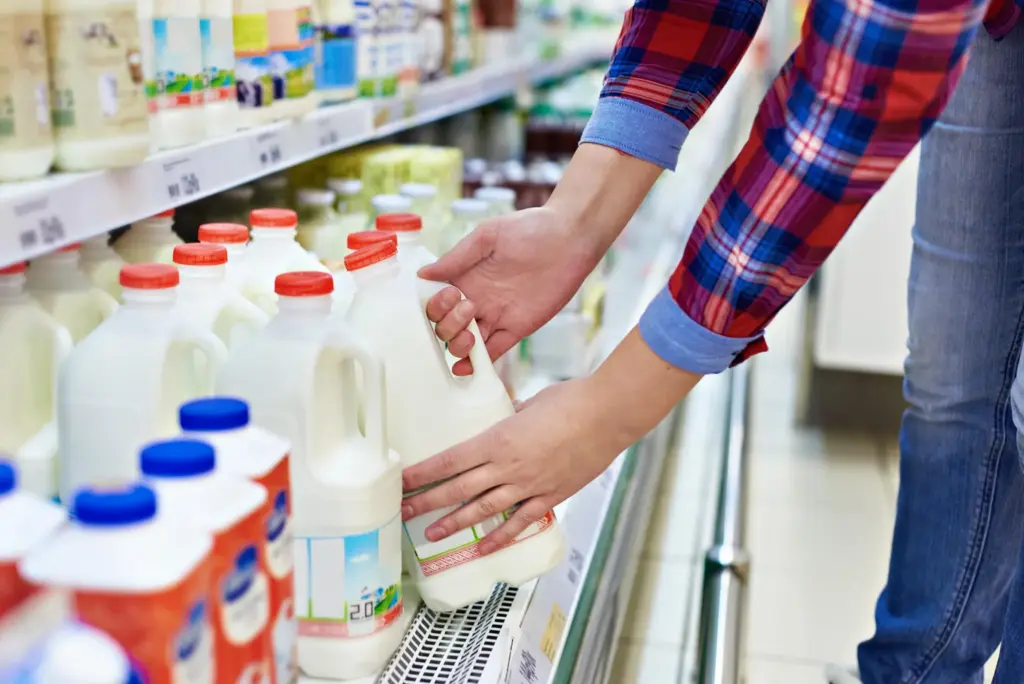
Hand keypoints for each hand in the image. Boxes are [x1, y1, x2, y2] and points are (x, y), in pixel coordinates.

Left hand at [400, 378, 625, 552]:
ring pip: (483, 510)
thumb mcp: (529, 404)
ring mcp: (528, 485)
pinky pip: (520, 522)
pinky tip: (484, 548)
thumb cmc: (571, 402)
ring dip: (455, 523)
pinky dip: (501, 537)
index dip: (423, 474)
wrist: (607, 416)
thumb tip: (503, 418)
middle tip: (403, 511)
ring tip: (432, 533)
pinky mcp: (550, 496)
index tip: (404, 482)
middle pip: (458, 489)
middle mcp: (508, 467)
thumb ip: (510, 416)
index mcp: (498, 440)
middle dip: (427, 502)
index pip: (450, 461)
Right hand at [419, 206, 601, 374]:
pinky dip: (478, 363)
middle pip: (447, 327)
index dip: (437, 306)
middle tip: (468, 306)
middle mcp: (477, 299)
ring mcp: (496, 316)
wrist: (569, 238)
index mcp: (465, 278)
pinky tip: (465, 367)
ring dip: (459, 345)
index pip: (438, 302)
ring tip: (470, 334)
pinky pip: (493, 351)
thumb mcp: (487, 236)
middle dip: (448, 325)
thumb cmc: (529, 228)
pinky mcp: (517, 329)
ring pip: (466, 343)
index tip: (450, 294)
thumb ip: (456, 258)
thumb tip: (423, 274)